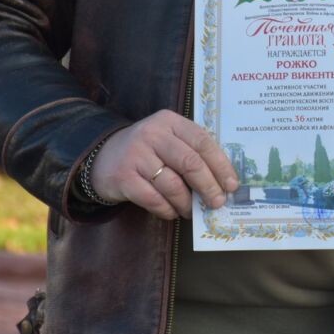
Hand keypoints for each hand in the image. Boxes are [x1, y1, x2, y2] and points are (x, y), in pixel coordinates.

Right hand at [89, 109, 239, 220]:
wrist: (101, 156)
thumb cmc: (146, 151)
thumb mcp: (168, 139)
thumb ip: (191, 151)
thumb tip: (222, 181)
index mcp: (170, 121)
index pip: (203, 142)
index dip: (221, 165)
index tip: (232, 184)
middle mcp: (153, 134)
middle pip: (190, 163)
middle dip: (209, 186)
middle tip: (218, 202)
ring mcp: (136, 155)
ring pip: (173, 184)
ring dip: (187, 202)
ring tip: (192, 210)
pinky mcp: (123, 177)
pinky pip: (153, 199)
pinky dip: (167, 209)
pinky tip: (173, 212)